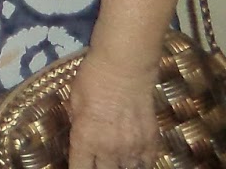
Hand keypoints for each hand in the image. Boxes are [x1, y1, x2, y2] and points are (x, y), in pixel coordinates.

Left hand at [65, 47, 161, 168]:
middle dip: (98, 167)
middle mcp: (109, 149)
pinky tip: (134, 156)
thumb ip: (78, 122)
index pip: (79, 168)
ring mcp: (133, 148)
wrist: (126, 67)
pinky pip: (147, 163)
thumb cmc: (93, 78)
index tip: (78, 166)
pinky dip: (140, 162)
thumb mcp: (74, 100)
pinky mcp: (152, 142)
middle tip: (97, 159)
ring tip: (115, 157)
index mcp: (85, 138)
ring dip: (119, 165)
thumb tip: (80, 133)